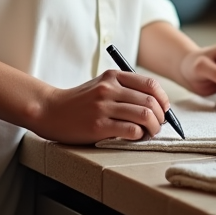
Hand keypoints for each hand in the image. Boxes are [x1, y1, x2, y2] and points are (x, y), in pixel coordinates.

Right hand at [34, 69, 170, 143]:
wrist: (51, 110)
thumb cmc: (80, 101)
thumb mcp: (102, 85)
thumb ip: (124, 89)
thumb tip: (155, 104)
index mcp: (113, 76)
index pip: (150, 84)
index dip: (163, 99)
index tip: (164, 109)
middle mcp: (109, 89)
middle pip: (150, 101)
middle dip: (161, 117)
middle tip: (159, 125)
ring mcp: (103, 107)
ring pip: (144, 115)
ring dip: (153, 128)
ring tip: (150, 133)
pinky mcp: (98, 126)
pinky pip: (130, 130)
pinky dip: (139, 136)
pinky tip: (135, 137)